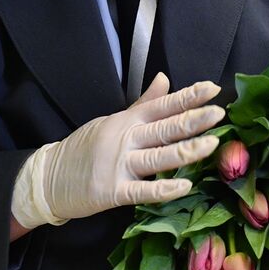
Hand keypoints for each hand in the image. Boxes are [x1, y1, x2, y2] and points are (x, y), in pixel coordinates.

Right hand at [12, 74, 223, 228]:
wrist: (49, 176)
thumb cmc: (85, 148)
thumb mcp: (113, 120)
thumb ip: (143, 103)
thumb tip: (165, 78)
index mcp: (128, 120)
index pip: (163, 105)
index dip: (188, 97)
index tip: (213, 89)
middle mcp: (126, 139)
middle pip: (165, 128)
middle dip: (193, 120)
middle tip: (219, 113)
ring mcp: (119, 164)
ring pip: (159, 157)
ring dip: (186, 150)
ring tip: (211, 144)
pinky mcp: (113, 191)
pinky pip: (143, 191)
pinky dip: (164, 189)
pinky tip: (185, 186)